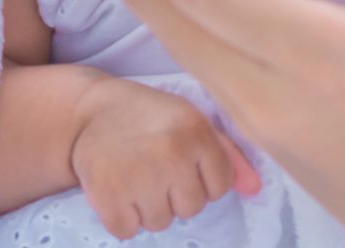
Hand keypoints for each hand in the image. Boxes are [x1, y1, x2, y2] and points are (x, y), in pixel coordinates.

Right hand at [69, 76, 261, 239]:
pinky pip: (128, 231)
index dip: (202, 179)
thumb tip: (254, 189)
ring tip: (135, 176)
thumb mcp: (190, 121)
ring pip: (160, 223)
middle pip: (191, 208)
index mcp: (196, 131)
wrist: (90, 112)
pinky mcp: (107, 195)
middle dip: (174, 195)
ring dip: (147, 207)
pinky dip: (122, 218)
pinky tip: (118, 190)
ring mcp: (139, 176)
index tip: (182, 163)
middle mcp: (172, 153)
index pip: (220, 186)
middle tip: (154, 168)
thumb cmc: (149, 117)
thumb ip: (226, 154)